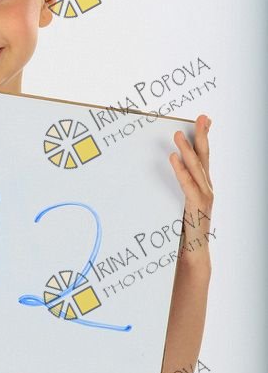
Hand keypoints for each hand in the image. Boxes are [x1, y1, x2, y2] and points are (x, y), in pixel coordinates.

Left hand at [168, 114, 213, 258]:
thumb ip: (179, 187)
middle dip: (202, 136)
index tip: (205, 120)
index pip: (204, 157)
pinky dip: (180, 170)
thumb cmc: (184, 230)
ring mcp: (204, 198)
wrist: (194, 255)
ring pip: (196, 168)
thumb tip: (167, 168)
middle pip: (204, 157)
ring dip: (187, 149)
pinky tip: (173, 158)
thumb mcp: (181, 204)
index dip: (205, 138)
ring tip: (178, 134)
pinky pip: (187, 185)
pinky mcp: (196, 207)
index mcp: (202, 186)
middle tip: (201, 117)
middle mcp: (206, 189)